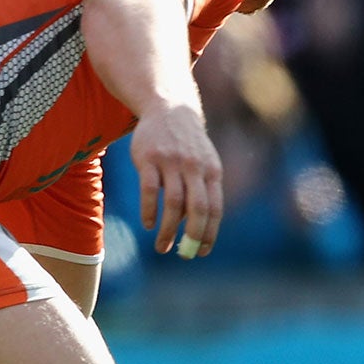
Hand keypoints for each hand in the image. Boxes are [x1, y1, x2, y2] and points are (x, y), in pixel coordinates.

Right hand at [133, 100, 223, 256]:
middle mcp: (194, 167)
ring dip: (168, 230)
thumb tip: (195, 229)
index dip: (209, 233)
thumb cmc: (188, 145)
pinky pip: (149, 190)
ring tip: (162, 247)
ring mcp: (171, 162)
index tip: (201, 252)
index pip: (215, 209)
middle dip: (191, 236)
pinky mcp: (148, 158)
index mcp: (212, 172)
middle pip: (197, 209)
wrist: (168, 108)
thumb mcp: (203, 163)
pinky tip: (148, 224)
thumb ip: (203, 191)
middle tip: (183, 255)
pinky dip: (149, 211)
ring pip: (173, 203)